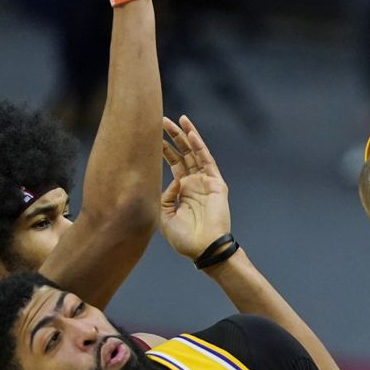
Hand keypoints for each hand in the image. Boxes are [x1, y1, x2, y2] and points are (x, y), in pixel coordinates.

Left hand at [159, 115, 230, 258]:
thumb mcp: (164, 215)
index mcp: (183, 191)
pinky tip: (191, 135)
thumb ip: (165, 196)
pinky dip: (200, 147)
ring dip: (187, 136)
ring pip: (196, 153)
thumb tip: (172, 180)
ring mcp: (207, 182)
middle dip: (173, 137)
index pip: (174, 163)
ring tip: (178, 120)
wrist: (203, 249)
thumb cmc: (184, 238)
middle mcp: (195, 183)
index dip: (164, 149)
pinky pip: (207, 161)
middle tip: (161, 120)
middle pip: (184, 154)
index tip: (152, 135)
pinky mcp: (217, 184)